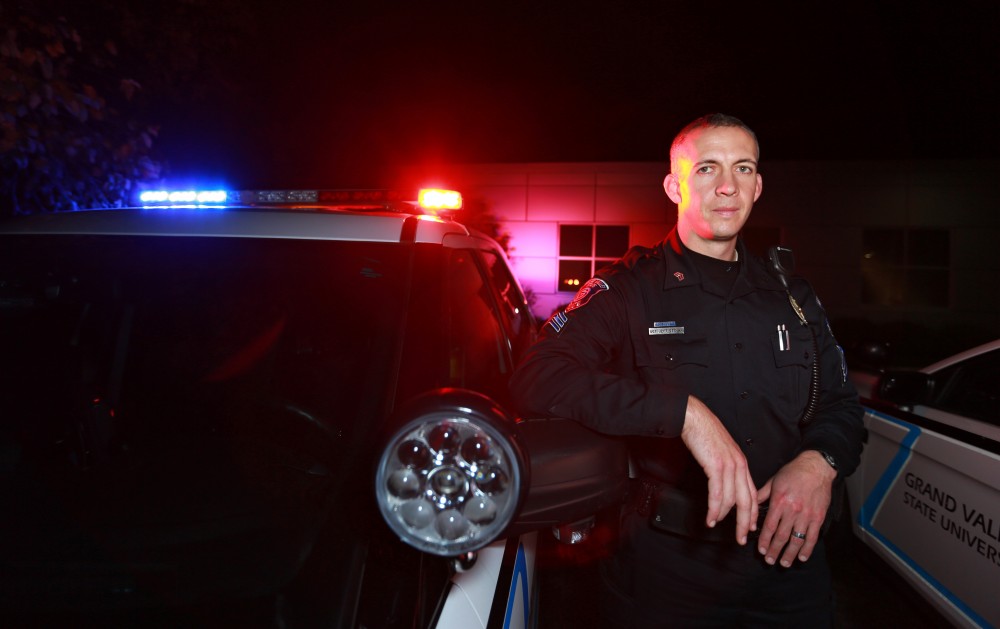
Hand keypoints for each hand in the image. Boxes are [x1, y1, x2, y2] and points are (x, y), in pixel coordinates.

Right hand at [680, 395, 757, 544]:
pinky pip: (717, 494)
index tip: (750, 526)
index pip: (751, 493)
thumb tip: (722, 482)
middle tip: (741, 538)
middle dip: (744, 523)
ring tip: (715, 526)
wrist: (694, 417)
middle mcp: (739, 465)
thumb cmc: (703, 432)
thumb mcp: (719, 451)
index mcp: (741, 462)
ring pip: (732, 500)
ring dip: (723, 517)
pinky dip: (714, 509)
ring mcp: (729, 466)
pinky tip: (710, 518)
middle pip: (747, 501)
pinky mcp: (716, 466)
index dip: (752, 512)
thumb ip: (725, 467)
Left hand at [756, 450, 836, 566]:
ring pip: (797, 540)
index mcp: (779, 502)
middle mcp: (792, 510)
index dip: (764, 541)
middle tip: (769, 561)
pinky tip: (802, 557)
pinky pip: (812, 537)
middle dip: (774, 551)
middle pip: (782, 536)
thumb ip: (762, 495)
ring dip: (790, 554)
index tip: (761, 550)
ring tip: (784, 563)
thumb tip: (750, 505)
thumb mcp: (773, 481)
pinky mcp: (818, 517)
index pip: (769, 526)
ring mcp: (807, 515)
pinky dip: (807, 549)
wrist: (816, 467)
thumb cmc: (793, 472)